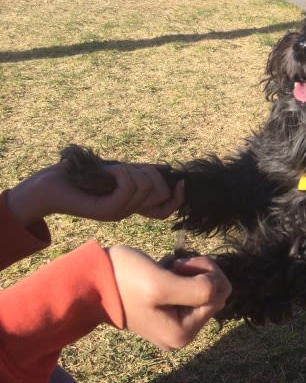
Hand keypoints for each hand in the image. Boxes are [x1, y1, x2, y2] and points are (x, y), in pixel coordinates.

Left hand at [6, 163, 183, 225]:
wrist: (48, 185)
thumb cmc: (79, 175)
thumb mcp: (117, 171)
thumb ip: (139, 173)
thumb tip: (165, 170)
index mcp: (131, 205)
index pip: (166, 210)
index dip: (178, 198)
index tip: (180, 182)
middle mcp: (127, 212)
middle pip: (160, 192)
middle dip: (150, 173)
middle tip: (126, 169)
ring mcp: (117, 213)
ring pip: (146, 186)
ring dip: (131, 170)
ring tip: (112, 171)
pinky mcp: (106, 210)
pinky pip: (128, 188)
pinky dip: (121, 173)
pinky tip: (108, 172)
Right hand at [107, 246, 231, 349]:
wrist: (89, 282)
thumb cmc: (123, 280)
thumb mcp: (162, 283)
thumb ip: (198, 289)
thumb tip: (217, 289)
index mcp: (182, 334)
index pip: (220, 294)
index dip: (206, 272)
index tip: (181, 264)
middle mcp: (181, 335)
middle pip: (215, 293)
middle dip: (199, 272)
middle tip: (175, 264)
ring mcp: (174, 325)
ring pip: (204, 288)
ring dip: (189, 272)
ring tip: (166, 268)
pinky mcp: (168, 313)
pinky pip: (189, 289)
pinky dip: (180, 274)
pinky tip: (162, 271)